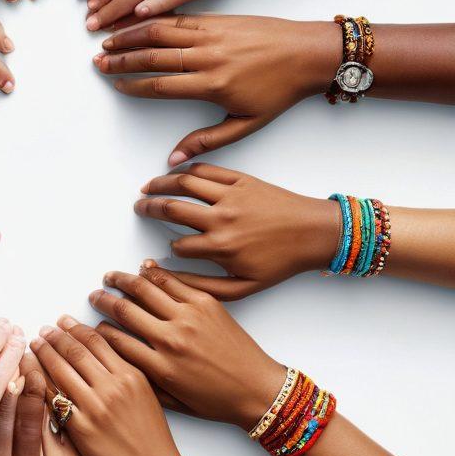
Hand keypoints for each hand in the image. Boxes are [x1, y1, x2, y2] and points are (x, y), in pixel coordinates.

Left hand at [30, 316, 181, 455]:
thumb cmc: (151, 436)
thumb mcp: (145, 394)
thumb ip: (123, 372)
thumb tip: (98, 352)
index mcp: (130, 374)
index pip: (97, 341)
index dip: (75, 328)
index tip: (62, 322)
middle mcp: (113, 386)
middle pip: (75, 351)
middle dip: (54, 338)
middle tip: (42, 331)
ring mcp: (96, 406)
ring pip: (61, 371)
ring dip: (43, 355)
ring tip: (33, 347)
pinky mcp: (81, 427)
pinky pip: (54, 399)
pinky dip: (38, 383)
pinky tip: (29, 376)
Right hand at [87, 265, 286, 430]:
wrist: (258, 390)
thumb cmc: (218, 401)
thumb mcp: (175, 402)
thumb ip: (144, 383)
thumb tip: (118, 365)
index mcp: (161, 368)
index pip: (116, 341)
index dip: (97, 331)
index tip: (89, 325)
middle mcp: (171, 339)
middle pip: (125, 310)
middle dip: (104, 300)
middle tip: (95, 295)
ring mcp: (189, 317)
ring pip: (145, 289)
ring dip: (123, 280)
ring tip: (112, 277)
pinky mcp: (206, 303)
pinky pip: (173, 281)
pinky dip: (154, 273)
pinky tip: (144, 270)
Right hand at [94, 14, 337, 163]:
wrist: (308, 53)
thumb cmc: (280, 91)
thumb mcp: (247, 124)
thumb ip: (207, 141)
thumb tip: (174, 158)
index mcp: (212, 84)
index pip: (160, 85)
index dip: (132, 85)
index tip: (114, 85)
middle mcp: (208, 56)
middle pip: (153, 56)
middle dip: (121, 59)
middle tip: (98, 62)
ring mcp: (212, 33)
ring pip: (161, 31)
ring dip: (130, 34)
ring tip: (107, 38)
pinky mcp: (218, 18)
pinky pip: (178, 16)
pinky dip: (154, 17)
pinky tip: (137, 18)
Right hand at [135, 164, 340, 297]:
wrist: (315, 233)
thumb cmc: (282, 262)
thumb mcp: (245, 287)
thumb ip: (204, 287)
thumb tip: (172, 280)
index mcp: (221, 247)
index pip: (179, 245)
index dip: (170, 249)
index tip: (166, 249)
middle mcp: (222, 218)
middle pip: (172, 208)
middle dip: (149, 207)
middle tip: (139, 207)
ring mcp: (231, 195)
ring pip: (184, 183)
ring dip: (160, 183)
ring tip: (148, 187)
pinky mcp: (242, 179)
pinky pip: (206, 170)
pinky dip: (186, 168)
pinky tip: (176, 172)